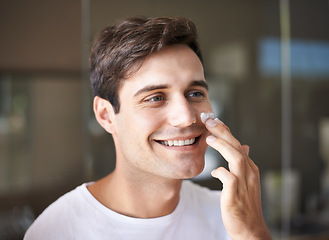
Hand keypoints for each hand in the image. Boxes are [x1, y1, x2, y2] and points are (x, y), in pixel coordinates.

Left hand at [204, 118, 271, 239]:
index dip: (226, 131)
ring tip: (210, 138)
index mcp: (250, 168)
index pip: (238, 144)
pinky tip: (214, 171)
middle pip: (237, 146)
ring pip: (236, 158)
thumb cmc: (244, 204)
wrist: (250, 229)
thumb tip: (244, 147)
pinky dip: (220, 172)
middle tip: (209, 120)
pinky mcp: (235, 196)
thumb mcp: (246, 181)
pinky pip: (229, 179)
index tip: (214, 120)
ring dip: (223, 146)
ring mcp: (244, 184)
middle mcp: (249, 173)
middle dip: (223, 131)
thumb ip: (243, 163)